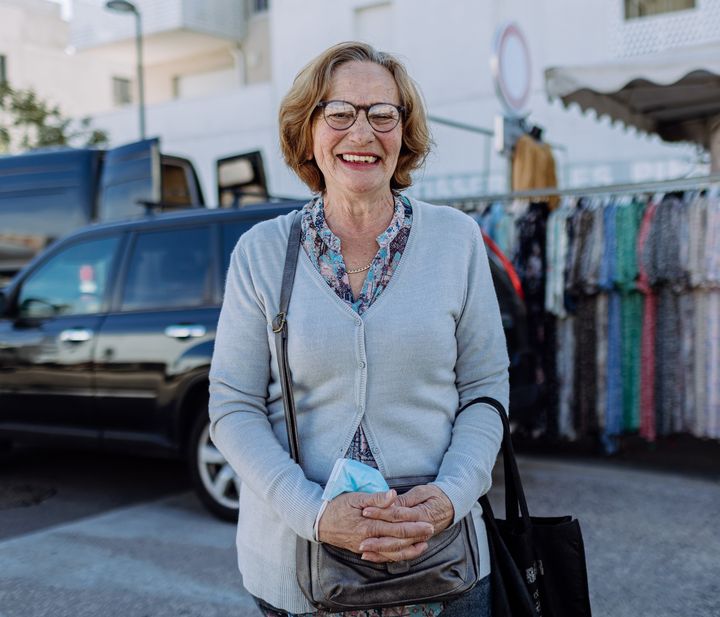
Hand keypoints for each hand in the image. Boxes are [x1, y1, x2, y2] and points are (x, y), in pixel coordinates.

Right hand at [317, 489, 433, 561]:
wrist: (318, 522)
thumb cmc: (336, 506)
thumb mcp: (355, 497)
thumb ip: (376, 498)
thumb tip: (393, 496)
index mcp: (369, 524)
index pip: (396, 525)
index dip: (413, 524)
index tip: (427, 521)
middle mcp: (369, 538)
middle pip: (398, 539)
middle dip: (416, 535)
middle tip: (431, 530)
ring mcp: (366, 546)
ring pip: (392, 552)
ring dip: (409, 549)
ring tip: (423, 545)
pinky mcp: (363, 550)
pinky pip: (382, 556)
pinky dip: (395, 556)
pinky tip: (403, 553)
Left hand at [359, 485, 454, 560]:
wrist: (451, 507)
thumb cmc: (435, 496)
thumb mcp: (422, 492)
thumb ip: (406, 499)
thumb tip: (390, 500)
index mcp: (421, 515)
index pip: (397, 514)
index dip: (380, 512)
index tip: (365, 510)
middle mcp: (420, 531)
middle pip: (396, 537)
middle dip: (377, 540)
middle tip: (360, 540)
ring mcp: (418, 540)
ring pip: (397, 549)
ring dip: (380, 551)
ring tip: (364, 550)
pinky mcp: (414, 544)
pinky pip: (400, 554)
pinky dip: (386, 556)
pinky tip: (373, 556)